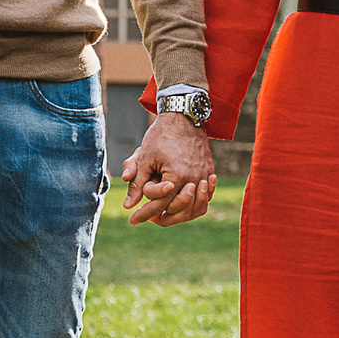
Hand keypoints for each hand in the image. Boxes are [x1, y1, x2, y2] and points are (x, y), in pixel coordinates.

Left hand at [122, 111, 216, 226]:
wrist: (184, 117)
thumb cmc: (161, 136)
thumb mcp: (145, 159)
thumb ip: (137, 184)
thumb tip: (128, 206)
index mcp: (176, 177)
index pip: (159, 205)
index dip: (144, 214)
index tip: (132, 220)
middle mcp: (194, 179)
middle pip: (178, 211)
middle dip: (161, 217)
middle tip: (148, 218)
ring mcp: (204, 177)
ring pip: (196, 208)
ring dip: (180, 215)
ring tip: (164, 215)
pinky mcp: (209, 172)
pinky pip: (206, 198)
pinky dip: (195, 205)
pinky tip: (183, 205)